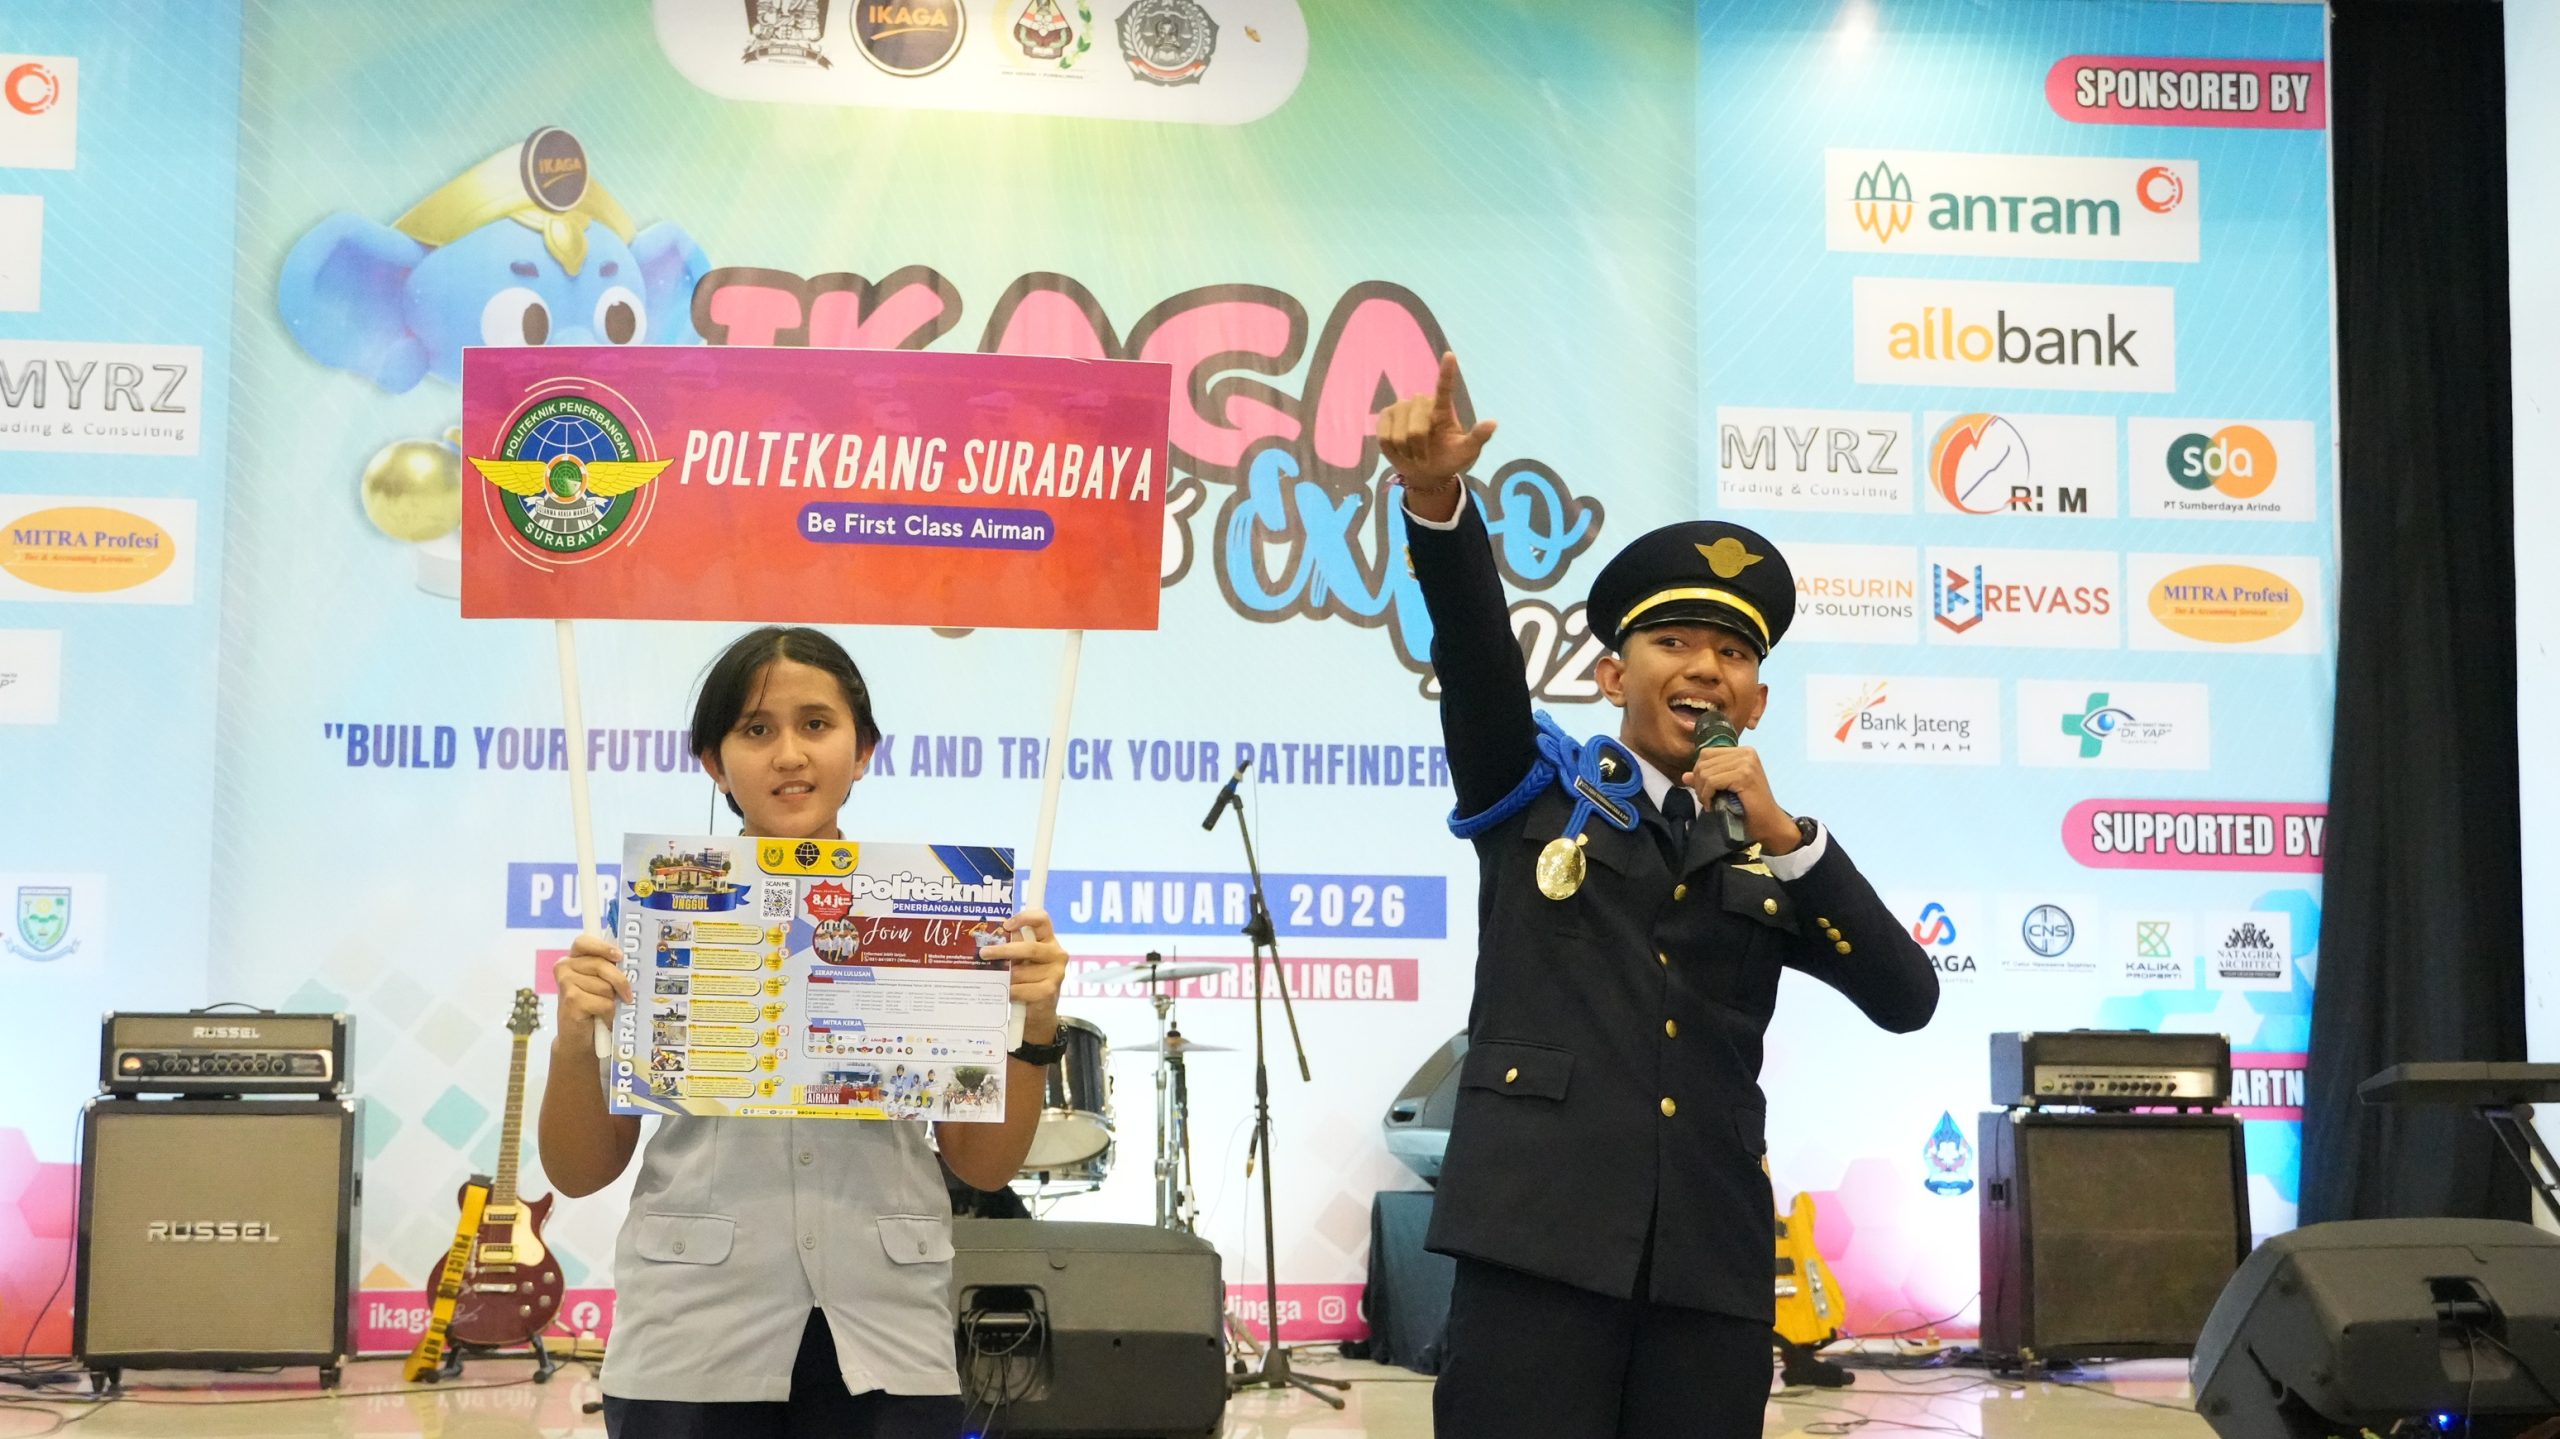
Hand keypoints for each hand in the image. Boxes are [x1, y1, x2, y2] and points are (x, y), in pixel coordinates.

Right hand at [553, 933, 631, 1048]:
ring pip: (605, 987)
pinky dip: (608, 1013)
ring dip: (611, 1001)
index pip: (584, 941)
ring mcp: (565, 983)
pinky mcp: (570, 1000)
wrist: (579, 1037)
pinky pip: (604, 1003)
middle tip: (627, 995)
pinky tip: (601, 1018)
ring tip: (604, 1009)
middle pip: (602, 965)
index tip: (619, 956)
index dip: (602, 947)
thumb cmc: (593, 1006)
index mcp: (573, 958)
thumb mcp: (600, 983)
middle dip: (619, 981)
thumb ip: (607, 969)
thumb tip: (628, 962)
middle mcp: (564, 967)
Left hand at [984, 909, 1067, 1040]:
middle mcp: (1056, 953)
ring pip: (1021, 972)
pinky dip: (1012, 991)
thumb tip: (990, 938)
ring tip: (1000, 982)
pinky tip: (1009, 993)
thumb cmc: (1027, 979)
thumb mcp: (1021, 960)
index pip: (1042, 919)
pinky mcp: (1051, 990)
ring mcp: (1056, 972)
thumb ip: (1012, 946)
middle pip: (1029, 948)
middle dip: (1004, 950)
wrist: (1040, 1010)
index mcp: (1048, 940)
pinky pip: (1022, 989)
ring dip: (1006, 978)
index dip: (1025, 918)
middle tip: (984, 953)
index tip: (1006, 925)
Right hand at [1375, 352, 1497, 493]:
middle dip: (1420, 445)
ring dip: (1406, 450)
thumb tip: (1493, 423)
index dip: (1447, 372)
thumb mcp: (1467, 452)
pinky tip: (1398, 449)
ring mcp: (1401, 407)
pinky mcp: (1385, 416)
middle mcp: (1421, 403)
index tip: (1450, 355)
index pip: (1445, 388)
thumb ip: (1478, 438)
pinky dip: (1392, 449)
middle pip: (1417, 424)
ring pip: (1399, 433)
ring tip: (1413, 453)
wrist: (1425, 471)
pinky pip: (1385, 435)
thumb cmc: (1448, 458)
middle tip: (1424, 456)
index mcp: (1442, 409)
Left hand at [1681, 746, 1799, 854]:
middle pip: (1704, 761)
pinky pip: (1712, 781)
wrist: (1768, 823)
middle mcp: (1746, 753)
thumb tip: (1685, 776)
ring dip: (1702, 791)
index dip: (1699, 772)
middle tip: (1706, 800)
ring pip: (1705, 772)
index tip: (1705, 791)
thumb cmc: (1748, 807)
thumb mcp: (1724, 789)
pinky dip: (1707, 795)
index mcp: (1743, 752)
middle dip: (1699, 783)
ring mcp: (1746, 763)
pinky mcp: (1744, 775)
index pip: (1706, 753)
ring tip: (1710, 803)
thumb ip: (1706, 779)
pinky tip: (1712, 805)